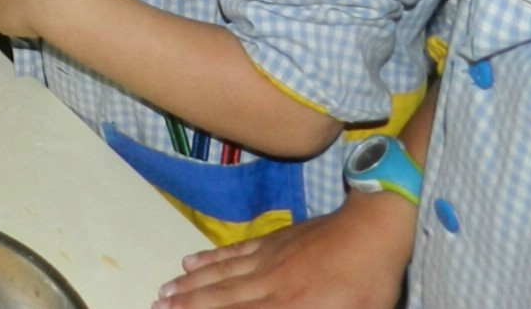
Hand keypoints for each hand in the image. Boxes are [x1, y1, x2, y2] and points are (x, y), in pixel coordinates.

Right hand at [154, 192, 413, 306]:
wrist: (373, 230)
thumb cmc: (369, 285)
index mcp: (290, 308)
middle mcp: (270, 285)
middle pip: (220, 297)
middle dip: (186, 304)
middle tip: (157, 306)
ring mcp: (268, 259)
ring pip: (222, 273)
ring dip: (191, 284)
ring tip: (165, 290)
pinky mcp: (274, 240)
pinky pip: (235, 251)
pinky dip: (211, 256)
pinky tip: (191, 259)